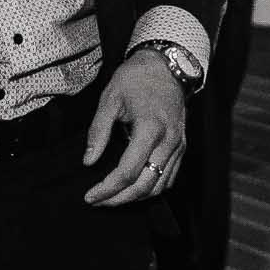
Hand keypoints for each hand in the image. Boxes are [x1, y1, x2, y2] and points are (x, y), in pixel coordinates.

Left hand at [82, 49, 186, 205]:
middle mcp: (169, 142)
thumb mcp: (109, 99)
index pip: (128, 171)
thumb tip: (88, 162)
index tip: (90, 196)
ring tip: (113, 199)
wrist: (165, 67)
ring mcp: (178, 146)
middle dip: (120, 199)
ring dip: (136, 198)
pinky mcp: (182, 147)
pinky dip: (152, 188)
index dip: (107, 188)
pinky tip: (133, 189)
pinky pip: (169, 178)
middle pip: (146, 185)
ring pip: (160, 186)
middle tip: (98, 202)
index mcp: (150, 129)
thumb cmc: (134, 79)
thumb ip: (98, 131)